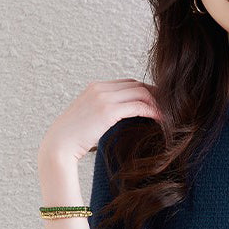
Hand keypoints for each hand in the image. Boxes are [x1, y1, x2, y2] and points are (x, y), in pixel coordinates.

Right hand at [38, 78, 162, 165]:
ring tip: (169, 114)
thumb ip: (103, 114)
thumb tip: (117, 121)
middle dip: (155, 94)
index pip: (127, 83)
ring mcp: (103, 97)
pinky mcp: (108, 110)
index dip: (145, 91)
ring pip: (139, 92)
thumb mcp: (89, 121)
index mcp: (95, 88)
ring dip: (157, 102)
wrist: (59, 145)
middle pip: (136, 84)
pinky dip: (152, 111)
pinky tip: (161, 119)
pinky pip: (137, 106)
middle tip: (170, 107)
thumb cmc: (74, 139)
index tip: (158, 103)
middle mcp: (100, 88)